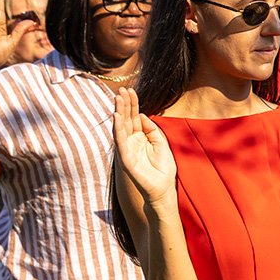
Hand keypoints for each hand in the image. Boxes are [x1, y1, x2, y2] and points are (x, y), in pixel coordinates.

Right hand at [112, 87, 176, 207]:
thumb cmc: (163, 168)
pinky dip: (118, 128)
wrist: (163, 189)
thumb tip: (142, 115)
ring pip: (121, 127)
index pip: (134, 117)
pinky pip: (120, 141)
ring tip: (118, 98)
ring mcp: (127, 149)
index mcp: (140, 137)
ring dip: (119, 112)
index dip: (132, 104)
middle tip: (122, 89)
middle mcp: (131, 141)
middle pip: (126, 119)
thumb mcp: (161, 143)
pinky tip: (117, 116)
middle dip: (124, 104)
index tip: (130, 90)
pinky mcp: (125, 159)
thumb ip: (152, 129)